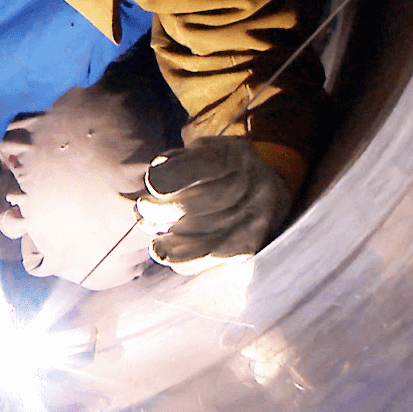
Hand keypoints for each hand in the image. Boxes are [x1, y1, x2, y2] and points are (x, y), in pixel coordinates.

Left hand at [134, 138, 291, 272]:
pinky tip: (168, 243)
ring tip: (150, 225)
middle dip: (154, 210)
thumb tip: (151, 184)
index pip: (190, 170)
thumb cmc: (226, 168)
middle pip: (186, 207)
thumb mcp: (206, 149)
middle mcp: (249, 191)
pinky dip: (174, 255)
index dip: (160, 179)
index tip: (151, 183)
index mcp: (236, 159)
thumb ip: (177, 160)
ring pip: (188, 240)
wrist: (269, 191)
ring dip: (159, 235)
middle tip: (142, 208)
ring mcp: (250, 225)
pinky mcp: (245, 252)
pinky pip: (197, 262)